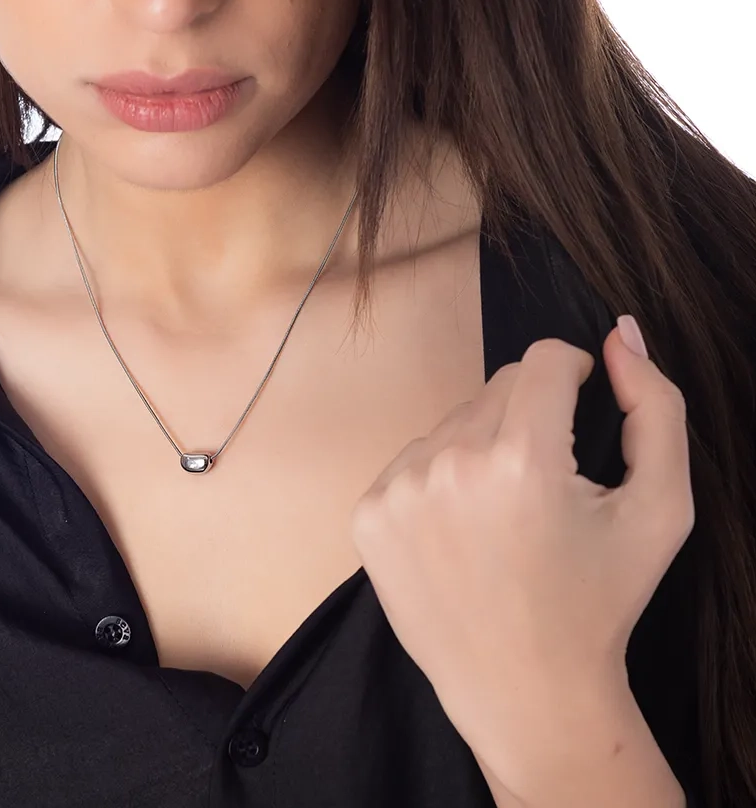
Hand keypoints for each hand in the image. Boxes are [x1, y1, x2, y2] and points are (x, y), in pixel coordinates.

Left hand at [350, 319, 694, 781]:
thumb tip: (621, 335)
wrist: (526, 691)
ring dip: (482, 447)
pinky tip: (463, 531)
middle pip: (497, 388)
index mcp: (520, 461)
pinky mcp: (367, 514)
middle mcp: (448, 466)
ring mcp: (397, 490)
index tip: (581, 401)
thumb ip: (657, 409)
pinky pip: (413, 460)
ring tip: (505, 515)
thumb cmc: (599, 601)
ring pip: (453, 422)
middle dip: (529, 416)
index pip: (543, 359)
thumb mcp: (660, 509)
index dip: (573, 372)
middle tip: (548, 482)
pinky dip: (440, 480)